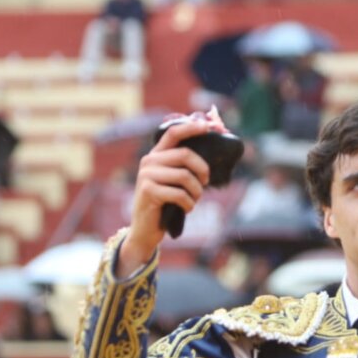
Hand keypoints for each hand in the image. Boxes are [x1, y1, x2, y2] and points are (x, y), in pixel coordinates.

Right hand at [116, 110, 218, 276]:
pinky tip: (186, 208)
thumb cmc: (165, 205)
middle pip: (185, 155)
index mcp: (156, 155)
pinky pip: (179, 193)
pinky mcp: (148, 191)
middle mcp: (149, 161)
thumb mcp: (174, 183)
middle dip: (202, 170)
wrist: (146, 230)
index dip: (191, 127)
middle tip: (205, 183)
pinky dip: (189, 203)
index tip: (208, 126)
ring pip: (184, 176)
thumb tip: (212, 158)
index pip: (173, 132)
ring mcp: (146, 175)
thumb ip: (185, 168)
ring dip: (196, 192)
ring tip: (194, 200)